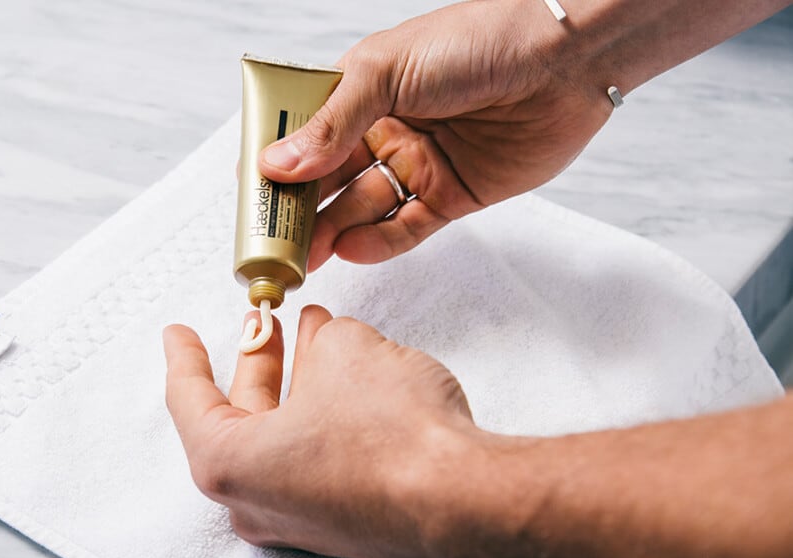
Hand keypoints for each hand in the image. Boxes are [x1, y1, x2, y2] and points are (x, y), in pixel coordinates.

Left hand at [163, 305, 479, 557]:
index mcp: (230, 462)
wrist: (464, 502)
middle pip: (244, 416)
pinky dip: (326, 412)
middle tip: (264, 324)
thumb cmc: (392, 436)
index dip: (186, 355)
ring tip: (317, 336)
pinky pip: (320, 456)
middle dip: (260, 360)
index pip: (190, 399)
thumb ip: (322, 339)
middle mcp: (257, 502)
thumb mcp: (347, 351)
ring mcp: (303, 519)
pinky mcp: (345, 522)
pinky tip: (351, 378)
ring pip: (288, 433)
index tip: (178, 333)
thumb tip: (326, 342)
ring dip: (301, 380)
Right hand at [257, 0, 612, 269]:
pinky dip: (380, 241)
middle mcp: (384, 131)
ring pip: (363, 208)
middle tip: (272, 245)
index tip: (252, 201)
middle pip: (330, 182)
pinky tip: (351, 250)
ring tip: (305, 256)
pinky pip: (407, 227)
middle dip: (300, 214)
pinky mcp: (452, 196)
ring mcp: (417, 165)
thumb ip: (332, 124)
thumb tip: (276, 165)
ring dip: (333, 232)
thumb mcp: (386, 72)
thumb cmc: (475, 41)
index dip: (277, 171)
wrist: (564, 58)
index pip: (305, 139)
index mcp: (360, 94)